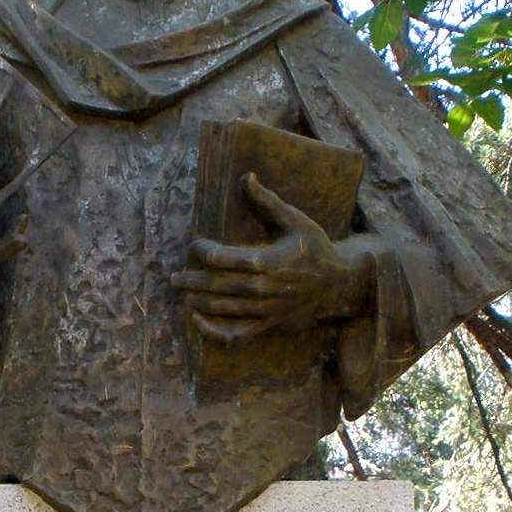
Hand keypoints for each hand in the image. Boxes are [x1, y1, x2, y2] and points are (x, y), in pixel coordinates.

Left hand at [172, 172, 368, 343]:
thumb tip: (246, 177)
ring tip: (182, 295)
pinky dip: (214, 332)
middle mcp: (262, 288)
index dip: (202, 251)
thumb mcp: (295, 220)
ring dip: (198, 302)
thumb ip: (267, 201)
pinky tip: (199, 321)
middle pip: (216, 286)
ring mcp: (264, 310)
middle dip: (191, 281)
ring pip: (222, 309)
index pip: (222, 258)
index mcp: (266, 261)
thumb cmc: (315, 248)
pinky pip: (236, 334)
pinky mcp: (267, 324)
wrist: (338, 284)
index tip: (194, 246)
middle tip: (173, 277)